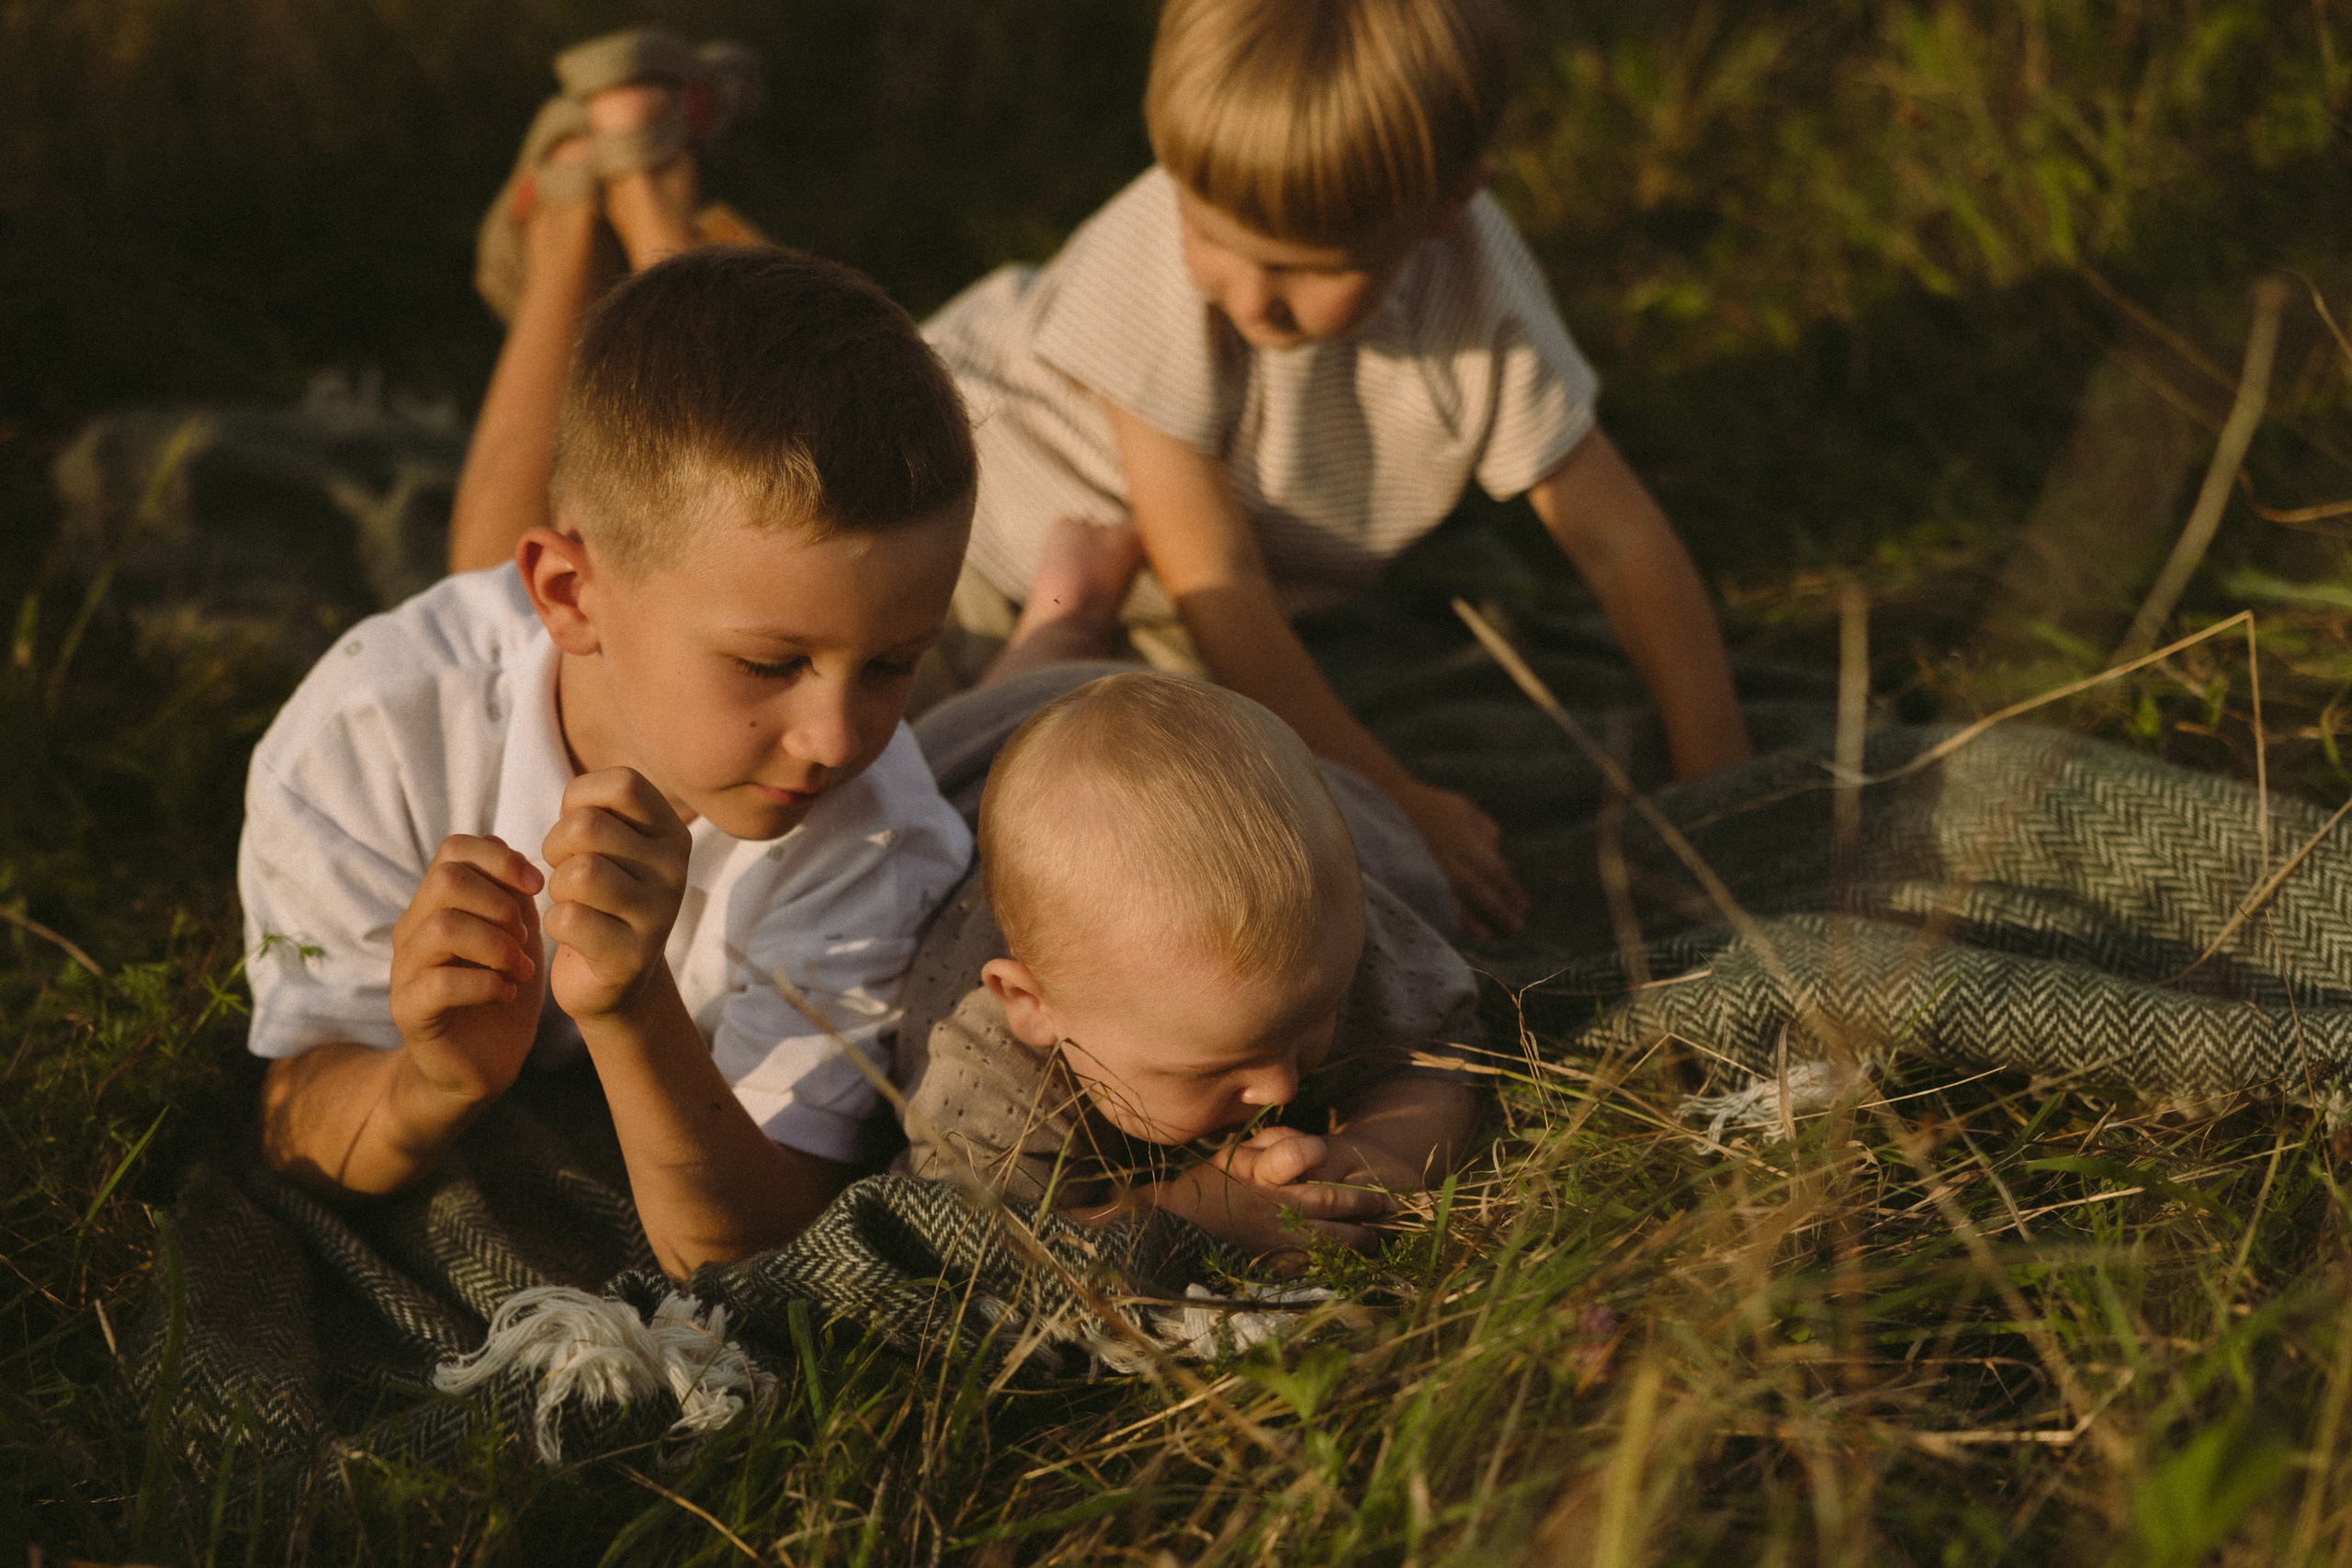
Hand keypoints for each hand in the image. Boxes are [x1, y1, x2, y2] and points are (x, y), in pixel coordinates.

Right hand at [390, 835, 547, 1106]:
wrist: (482, 1064)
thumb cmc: (502, 993)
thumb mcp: (519, 938)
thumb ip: (514, 896)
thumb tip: (517, 857)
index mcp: (440, 904)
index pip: (454, 849)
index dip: (500, 859)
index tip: (539, 885)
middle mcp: (415, 929)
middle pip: (445, 880)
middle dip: (499, 903)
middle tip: (525, 937)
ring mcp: (406, 969)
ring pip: (442, 928)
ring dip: (495, 946)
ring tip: (520, 969)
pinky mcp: (408, 1010)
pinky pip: (440, 983)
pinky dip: (484, 984)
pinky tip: (506, 993)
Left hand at [541, 767, 691, 1022]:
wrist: (618, 978)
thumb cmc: (601, 896)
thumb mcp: (611, 845)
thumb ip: (600, 811)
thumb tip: (576, 805)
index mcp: (672, 833)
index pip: (622, 783)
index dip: (579, 799)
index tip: (577, 828)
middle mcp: (674, 870)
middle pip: (586, 826)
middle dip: (555, 846)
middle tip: (562, 870)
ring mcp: (659, 915)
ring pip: (579, 873)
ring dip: (557, 887)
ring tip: (569, 900)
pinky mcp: (633, 958)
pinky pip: (568, 920)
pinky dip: (554, 925)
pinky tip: (571, 934)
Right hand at [1184, 1127, 1391, 1254]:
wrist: (1181, 1232)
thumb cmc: (1210, 1186)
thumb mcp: (1235, 1152)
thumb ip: (1275, 1141)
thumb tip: (1310, 1140)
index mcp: (1262, 1173)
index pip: (1300, 1153)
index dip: (1317, 1150)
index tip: (1329, 1151)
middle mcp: (1275, 1205)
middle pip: (1331, 1200)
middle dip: (1363, 1202)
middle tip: (1385, 1204)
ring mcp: (1278, 1238)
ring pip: (1332, 1238)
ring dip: (1359, 1238)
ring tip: (1374, 1237)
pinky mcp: (1276, 1265)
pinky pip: (1315, 1266)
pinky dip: (1335, 1265)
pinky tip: (1347, 1263)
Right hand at [1393, 781, 1526, 938]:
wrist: (1387, 802)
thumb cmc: (1429, 805)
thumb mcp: (1463, 807)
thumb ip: (1484, 827)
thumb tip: (1498, 848)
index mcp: (1467, 840)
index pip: (1495, 870)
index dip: (1510, 889)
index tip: (1523, 906)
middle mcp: (1451, 858)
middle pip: (1479, 889)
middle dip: (1499, 909)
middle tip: (1517, 927)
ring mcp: (1430, 869)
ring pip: (1455, 900)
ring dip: (1472, 920)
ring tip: (1486, 936)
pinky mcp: (1413, 876)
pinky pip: (1431, 900)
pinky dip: (1444, 914)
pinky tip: (1452, 927)